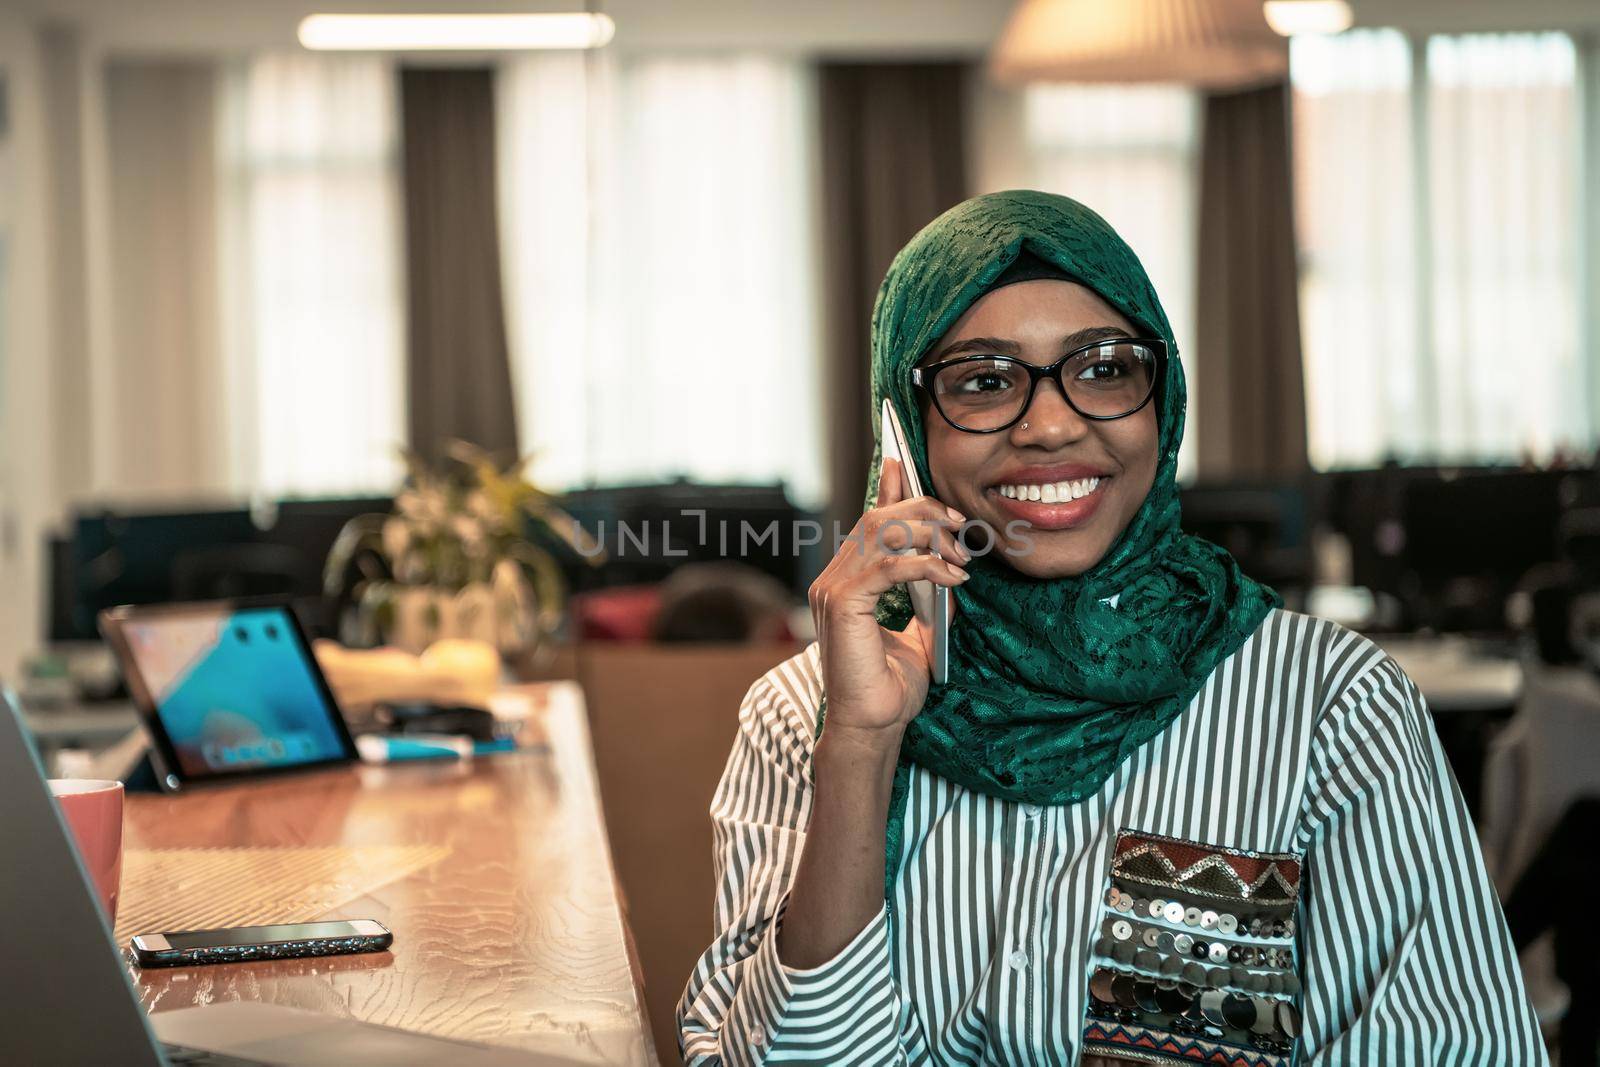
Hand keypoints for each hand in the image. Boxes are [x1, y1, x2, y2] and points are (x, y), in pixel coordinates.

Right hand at [808, 457, 967, 744]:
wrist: (873, 726)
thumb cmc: (890, 688)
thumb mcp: (920, 633)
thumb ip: (929, 599)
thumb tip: (953, 570)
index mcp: (847, 581)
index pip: (867, 520)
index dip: (887, 488)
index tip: (906, 464)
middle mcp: (833, 578)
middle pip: (876, 516)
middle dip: (923, 511)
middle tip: (961, 527)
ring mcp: (832, 589)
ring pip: (880, 531)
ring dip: (929, 535)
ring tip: (961, 556)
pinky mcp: (842, 603)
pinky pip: (887, 564)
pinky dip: (926, 565)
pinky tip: (952, 578)